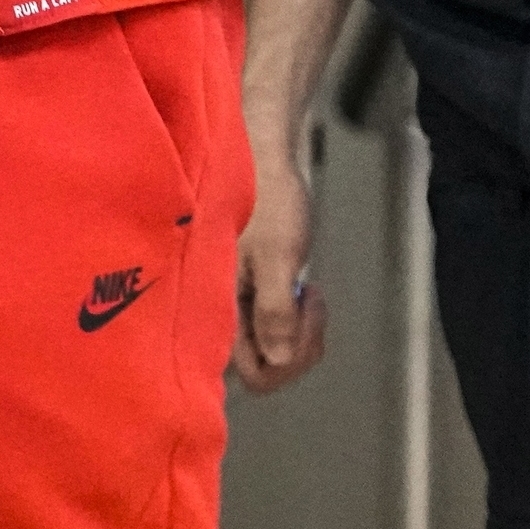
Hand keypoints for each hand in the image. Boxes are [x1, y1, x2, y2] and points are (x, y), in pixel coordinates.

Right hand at [231, 130, 329, 392]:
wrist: (263, 154)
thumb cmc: (267, 198)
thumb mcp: (278, 255)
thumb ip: (274, 311)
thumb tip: (277, 360)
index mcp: (219, 309)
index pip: (254, 375)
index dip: (288, 360)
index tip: (301, 317)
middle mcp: (223, 314)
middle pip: (267, 367)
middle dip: (299, 346)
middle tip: (310, 301)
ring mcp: (238, 304)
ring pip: (275, 348)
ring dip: (301, 329)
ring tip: (308, 292)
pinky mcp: (251, 292)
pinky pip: (276, 326)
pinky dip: (297, 315)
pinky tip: (304, 288)